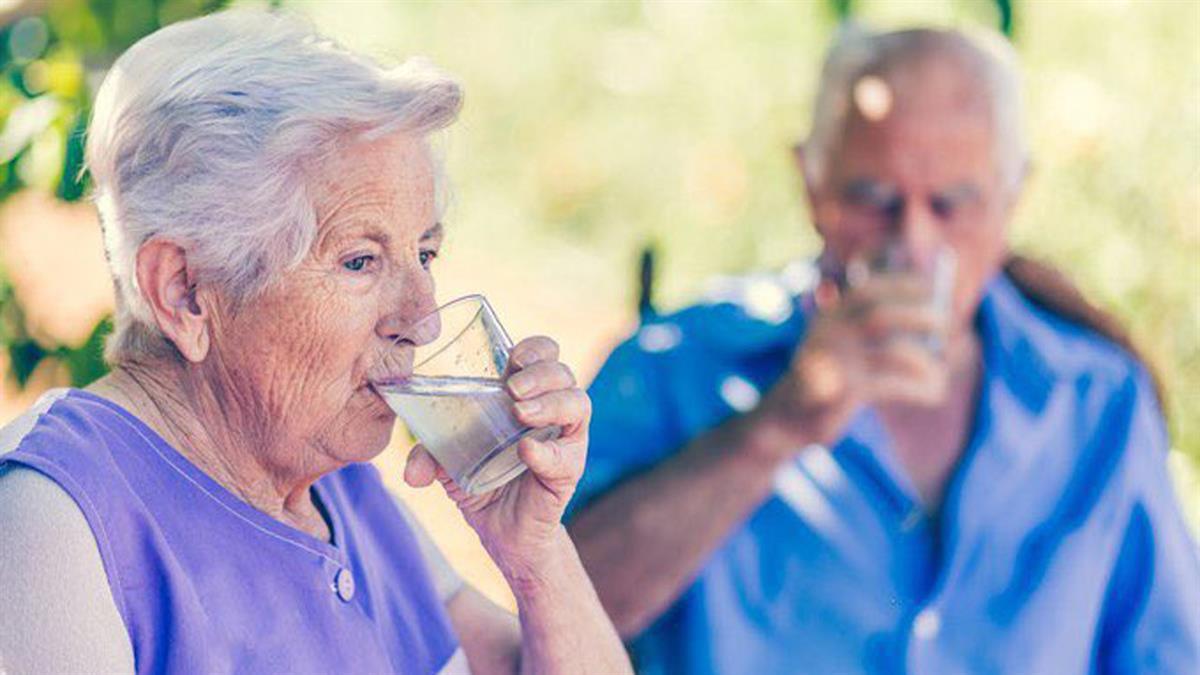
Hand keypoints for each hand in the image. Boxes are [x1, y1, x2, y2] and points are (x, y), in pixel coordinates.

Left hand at [403, 336, 588, 584]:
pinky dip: (546, 451)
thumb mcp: (447, 463)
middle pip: (564, 373)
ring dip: (550, 403)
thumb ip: (426, 456)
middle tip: (513, 388)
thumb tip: (411, 472)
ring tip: (521, 413)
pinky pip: (566, 456)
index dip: (535, 349)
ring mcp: (564, 441)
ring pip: (578, 404)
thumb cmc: (480, 482)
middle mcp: (552, 412)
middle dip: (541, 373)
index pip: (545, 354)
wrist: (502, 533)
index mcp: (526, 396)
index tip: (512, 358)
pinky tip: (527, 451)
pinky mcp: (568, 472)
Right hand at [750, 274, 947, 455]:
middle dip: (920, 316)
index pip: (866, 291)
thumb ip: (869, 329)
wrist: (783, 419)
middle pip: (881, 316)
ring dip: (924, 360)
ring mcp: (835, 362)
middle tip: (947, 325)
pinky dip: (919, 388)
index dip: (900, 285)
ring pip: (891, 351)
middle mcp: (828, 333)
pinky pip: (892, 385)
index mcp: (828, 316)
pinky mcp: (844, 392)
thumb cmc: (825, 381)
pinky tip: (933, 393)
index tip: (929, 287)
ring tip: (940, 371)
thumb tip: (930, 317)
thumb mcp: (840, 347)